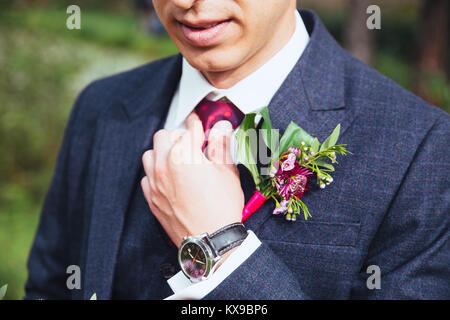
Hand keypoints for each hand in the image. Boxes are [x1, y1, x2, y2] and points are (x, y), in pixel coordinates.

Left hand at [141, 113, 243, 246]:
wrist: (210, 240)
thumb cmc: (221, 207)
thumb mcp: (227, 172)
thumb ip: (221, 145)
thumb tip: (221, 127)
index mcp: (185, 155)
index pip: (190, 129)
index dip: (198, 124)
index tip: (200, 124)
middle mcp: (165, 166)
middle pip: (164, 135)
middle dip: (179, 135)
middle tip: (192, 144)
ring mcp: (155, 182)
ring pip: (150, 153)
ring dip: (163, 151)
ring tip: (178, 159)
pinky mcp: (152, 198)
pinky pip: (146, 176)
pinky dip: (155, 172)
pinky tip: (169, 178)